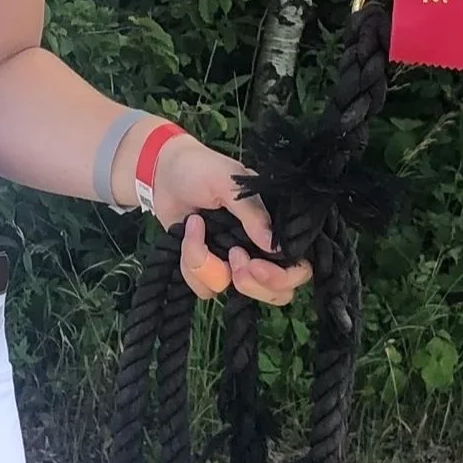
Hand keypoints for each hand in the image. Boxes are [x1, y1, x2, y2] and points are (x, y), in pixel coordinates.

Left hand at [152, 135, 309, 307]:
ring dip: (206, 264)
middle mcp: (259, 250)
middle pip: (274, 293)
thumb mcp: (229, 182)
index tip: (255, 265)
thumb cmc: (202, 169)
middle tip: (232, 255)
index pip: (298, 268)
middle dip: (251, 284)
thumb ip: (253, 213)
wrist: (164, 172)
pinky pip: (204, 288)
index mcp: (274, 227)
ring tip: (195, 227)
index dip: (282, 277)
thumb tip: (275, 248)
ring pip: (231, 290)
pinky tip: (185, 235)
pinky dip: (189, 266)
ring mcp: (232, 262)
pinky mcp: (206, 268)